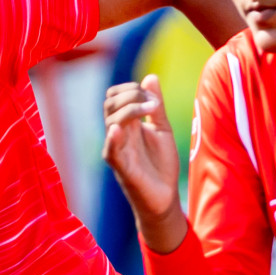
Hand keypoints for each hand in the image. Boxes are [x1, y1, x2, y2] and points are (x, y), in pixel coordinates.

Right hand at [102, 74, 185, 250]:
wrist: (165, 197)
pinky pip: (110, 151)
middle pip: (109, 104)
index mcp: (127, 124)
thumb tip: (150, 77)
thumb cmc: (161, 164)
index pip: (115, 96)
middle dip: (130, 95)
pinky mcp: (121, 167)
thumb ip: (156, 106)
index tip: (152, 96)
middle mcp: (119, 134)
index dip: (130, 89)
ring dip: (129, 110)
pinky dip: (112, 139)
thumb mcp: (162, 129)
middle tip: (152, 103)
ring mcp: (118, 150)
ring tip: (151, 110)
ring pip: (110, 121)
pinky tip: (119, 130)